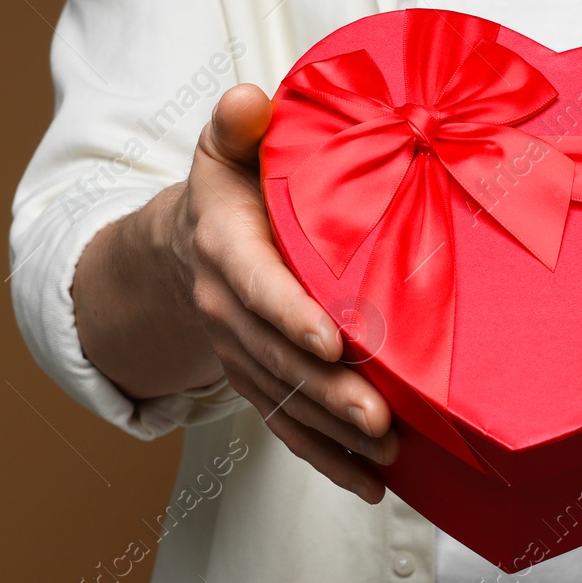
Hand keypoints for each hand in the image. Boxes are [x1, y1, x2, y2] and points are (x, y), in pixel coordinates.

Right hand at [167, 84, 396, 502]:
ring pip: (286, 399)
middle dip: (328, 390)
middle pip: (276, 357)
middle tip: (380, 414)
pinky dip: (328, 460)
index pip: (255, 285)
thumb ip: (238, 123)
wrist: (193, 242)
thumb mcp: (226, 146)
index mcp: (225, 247)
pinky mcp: (262, 380)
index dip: (288, 313)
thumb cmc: (232, 185)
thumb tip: (250, 99)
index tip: (330, 338)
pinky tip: (373, 483)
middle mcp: (227, 309)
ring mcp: (242, 352)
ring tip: (387, 450)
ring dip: (334, 431)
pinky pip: (290, 426)